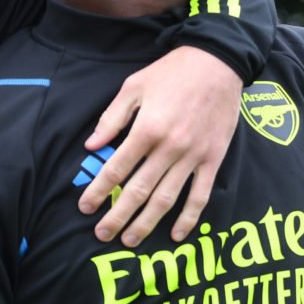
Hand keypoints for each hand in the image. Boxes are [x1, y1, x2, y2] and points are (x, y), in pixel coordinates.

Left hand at [80, 46, 241, 245]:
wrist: (218, 62)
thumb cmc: (172, 72)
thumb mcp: (134, 86)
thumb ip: (112, 118)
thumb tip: (91, 145)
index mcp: (146, 130)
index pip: (116, 169)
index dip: (98, 191)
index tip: (84, 207)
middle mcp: (169, 148)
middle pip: (139, 191)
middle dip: (118, 215)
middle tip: (102, 234)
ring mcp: (193, 156)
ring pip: (167, 199)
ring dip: (147, 223)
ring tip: (130, 240)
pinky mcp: (213, 160)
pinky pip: (200, 195)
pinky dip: (189, 218)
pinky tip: (176, 235)